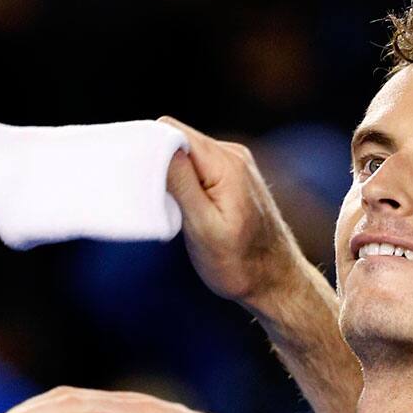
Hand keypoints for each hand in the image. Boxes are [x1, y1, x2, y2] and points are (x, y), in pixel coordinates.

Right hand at [158, 116, 306, 308]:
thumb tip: (159, 144)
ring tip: (175, 211)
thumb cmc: (240, 264)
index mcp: (226, 163)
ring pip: (187, 154)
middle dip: (159, 164)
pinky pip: (199, 167)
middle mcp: (233, 156)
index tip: (136, 177)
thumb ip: (181, 184)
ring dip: (172, 177)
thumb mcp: (203, 227)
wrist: (276, 282)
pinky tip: (187, 210)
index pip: (172, 131)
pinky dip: (186, 183)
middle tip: (155, 200)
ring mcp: (236, 165)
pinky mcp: (234, 177)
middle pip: (178, 139)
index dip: (148, 148)